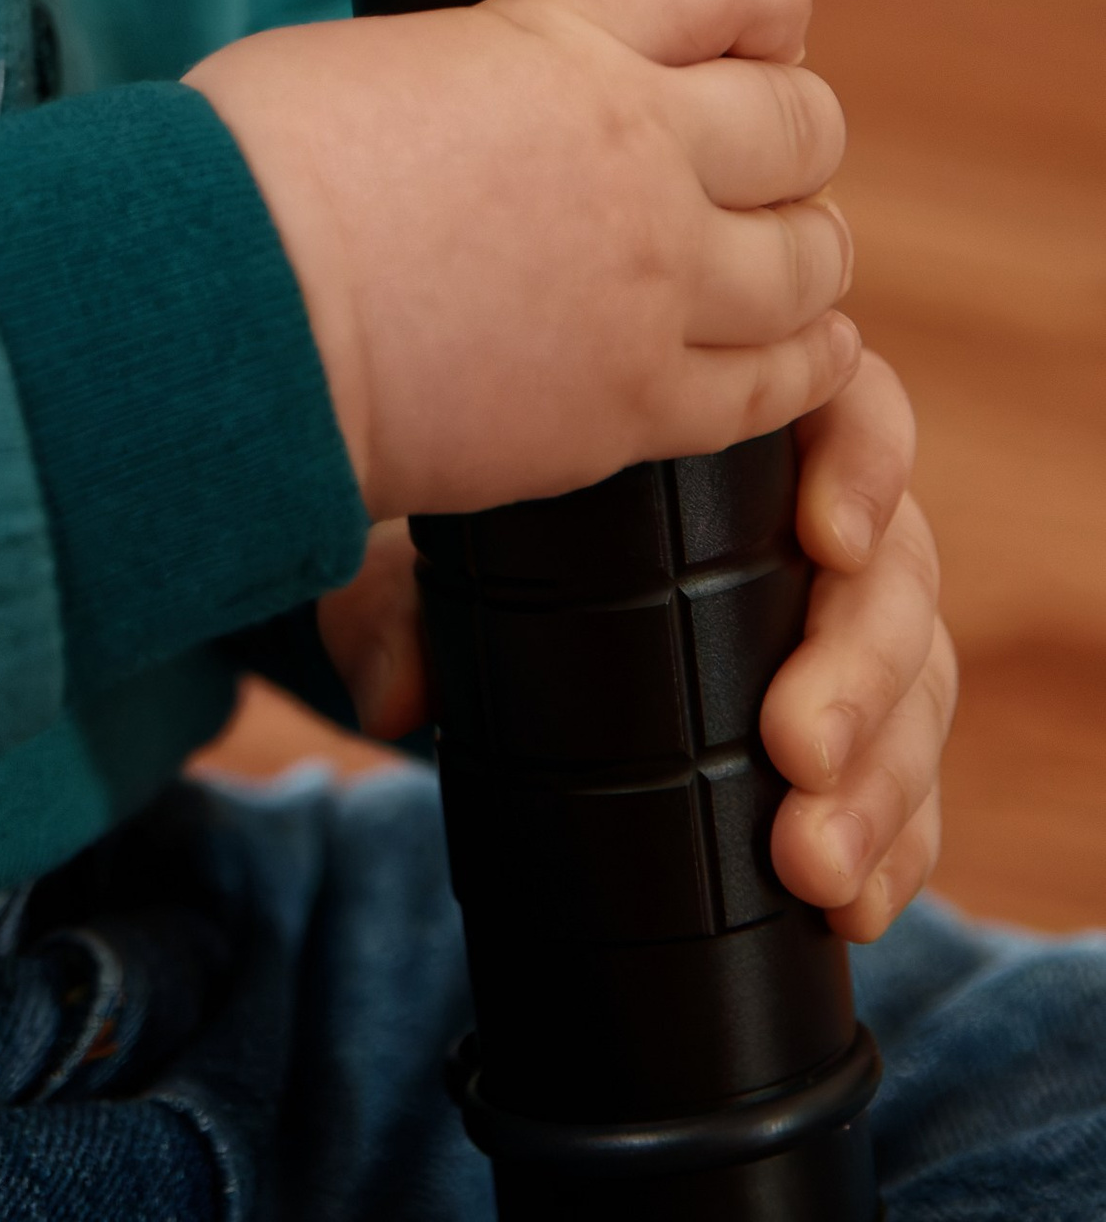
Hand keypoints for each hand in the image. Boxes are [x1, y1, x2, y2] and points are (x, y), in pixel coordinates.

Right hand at [188, 0, 859, 518]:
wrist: (230, 312)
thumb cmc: (255, 169)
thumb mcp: (382, 54)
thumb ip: (478, 71)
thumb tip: (481, 102)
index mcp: (564, 39)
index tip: (758, 27)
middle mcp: (637, 152)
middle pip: (803, 123)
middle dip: (791, 134)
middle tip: (758, 158)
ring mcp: (649, 284)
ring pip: (811, 259)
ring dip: (801, 251)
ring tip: (773, 260)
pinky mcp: (633, 406)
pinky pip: (777, 388)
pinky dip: (800, 365)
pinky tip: (793, 354)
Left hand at [316, 352, 952, 944]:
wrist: (476, 651)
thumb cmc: (475, 570)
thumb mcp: (421, 569)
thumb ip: (396, 610)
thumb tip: (399, 692)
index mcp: (742, 437)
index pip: (846, 409)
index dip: (862, 465)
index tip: (825, 541)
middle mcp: (813, 525)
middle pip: (897, 571)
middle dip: (861, 669)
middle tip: (796, 750)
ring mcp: (845, 634)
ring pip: (918, 688)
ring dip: (881, 782)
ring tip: (813, 865)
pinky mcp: (857, 738)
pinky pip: (907, 787)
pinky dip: (893, 848)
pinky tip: (854, 906)